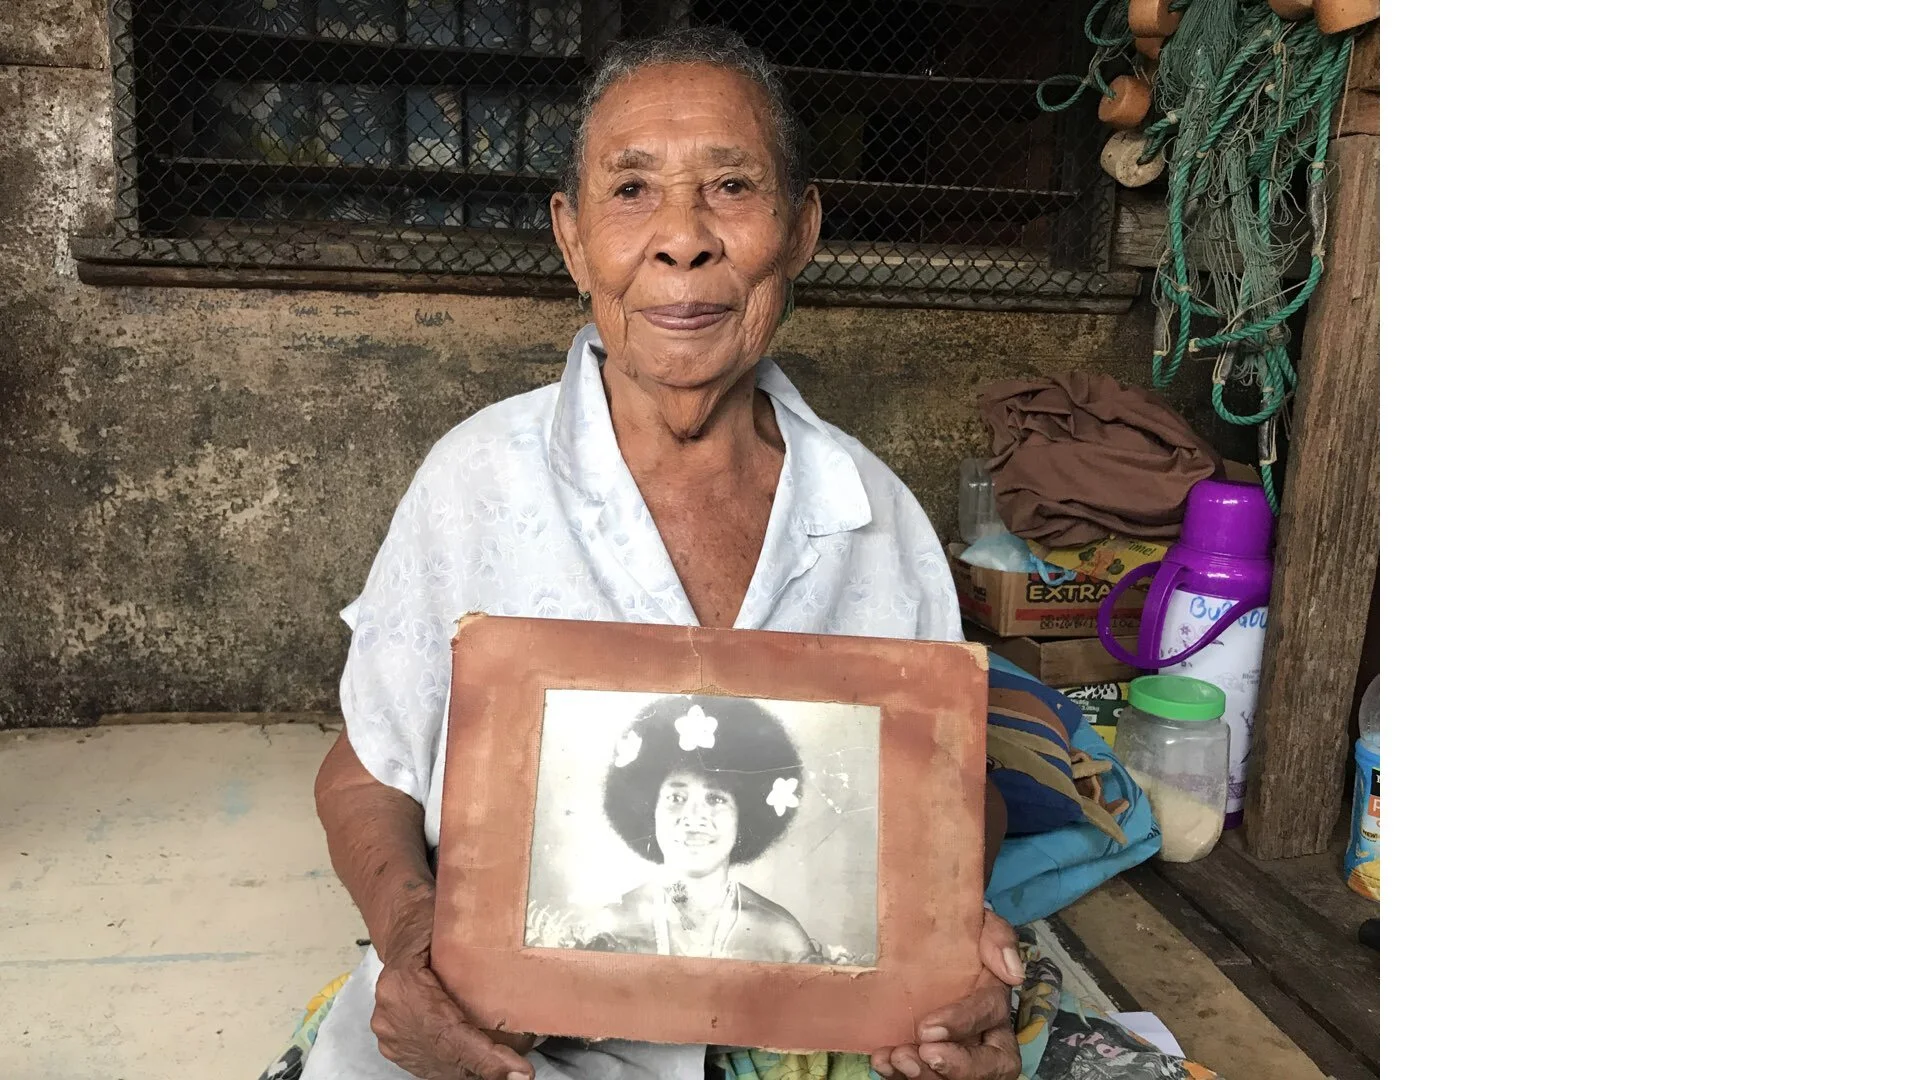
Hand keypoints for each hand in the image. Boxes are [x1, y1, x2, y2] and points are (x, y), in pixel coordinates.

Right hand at [370, 906, 537, 1079]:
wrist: (404, 927)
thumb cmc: (433, 922)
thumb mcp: (455, 924)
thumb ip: (481, 953)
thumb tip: (526, 979)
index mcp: (404, 984)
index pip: (448, 1033)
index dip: (484, 1057)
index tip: (518, 1071)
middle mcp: (393, 1014)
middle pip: (446, 1055)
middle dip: (488, 1067)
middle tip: (522, 1069)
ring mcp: (392, 1032)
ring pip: (440, 1065)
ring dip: (476, 1068)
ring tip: (509, 1065)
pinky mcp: (396, 1043)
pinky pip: (433, 1064)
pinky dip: (461, 1065)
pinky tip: (487, 1064)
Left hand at [871, 910, 1023, 1079]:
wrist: (917, 941)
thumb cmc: (953, 937)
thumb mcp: (979, 924)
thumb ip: (998, 939)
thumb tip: (1013, 973)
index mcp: (995, 1004)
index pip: (991, 1016)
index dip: (963, 1024)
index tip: (927, 1028)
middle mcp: (983, 1038)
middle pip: (988, 1066)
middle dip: (957, 1066)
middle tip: (923, 1053)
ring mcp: (956, 1055)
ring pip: (954, 1078)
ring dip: (926, 1076)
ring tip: (897, 1058)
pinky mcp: (929, 1064)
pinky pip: (923, 1078)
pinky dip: (900, 1077)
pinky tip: (883, 1061)